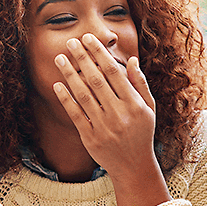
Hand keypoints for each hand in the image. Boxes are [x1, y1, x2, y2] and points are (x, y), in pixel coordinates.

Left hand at [53, 33, 157, 179]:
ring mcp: (103, 126)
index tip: (89, 39)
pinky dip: (65, 98)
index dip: (99, 54)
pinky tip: (57, 84)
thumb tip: (131, 60)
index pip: (114, 72)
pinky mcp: (90, 137)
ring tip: (60, 58)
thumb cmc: (142, 133)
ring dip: (70, 74)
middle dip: (82, 58)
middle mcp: (119, 114)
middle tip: (71, 42)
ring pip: (83, 94)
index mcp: (134, 104)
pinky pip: (75, 114)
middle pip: (96, 80)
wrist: (134, 166)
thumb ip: (140, 84)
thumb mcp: (149, 108)